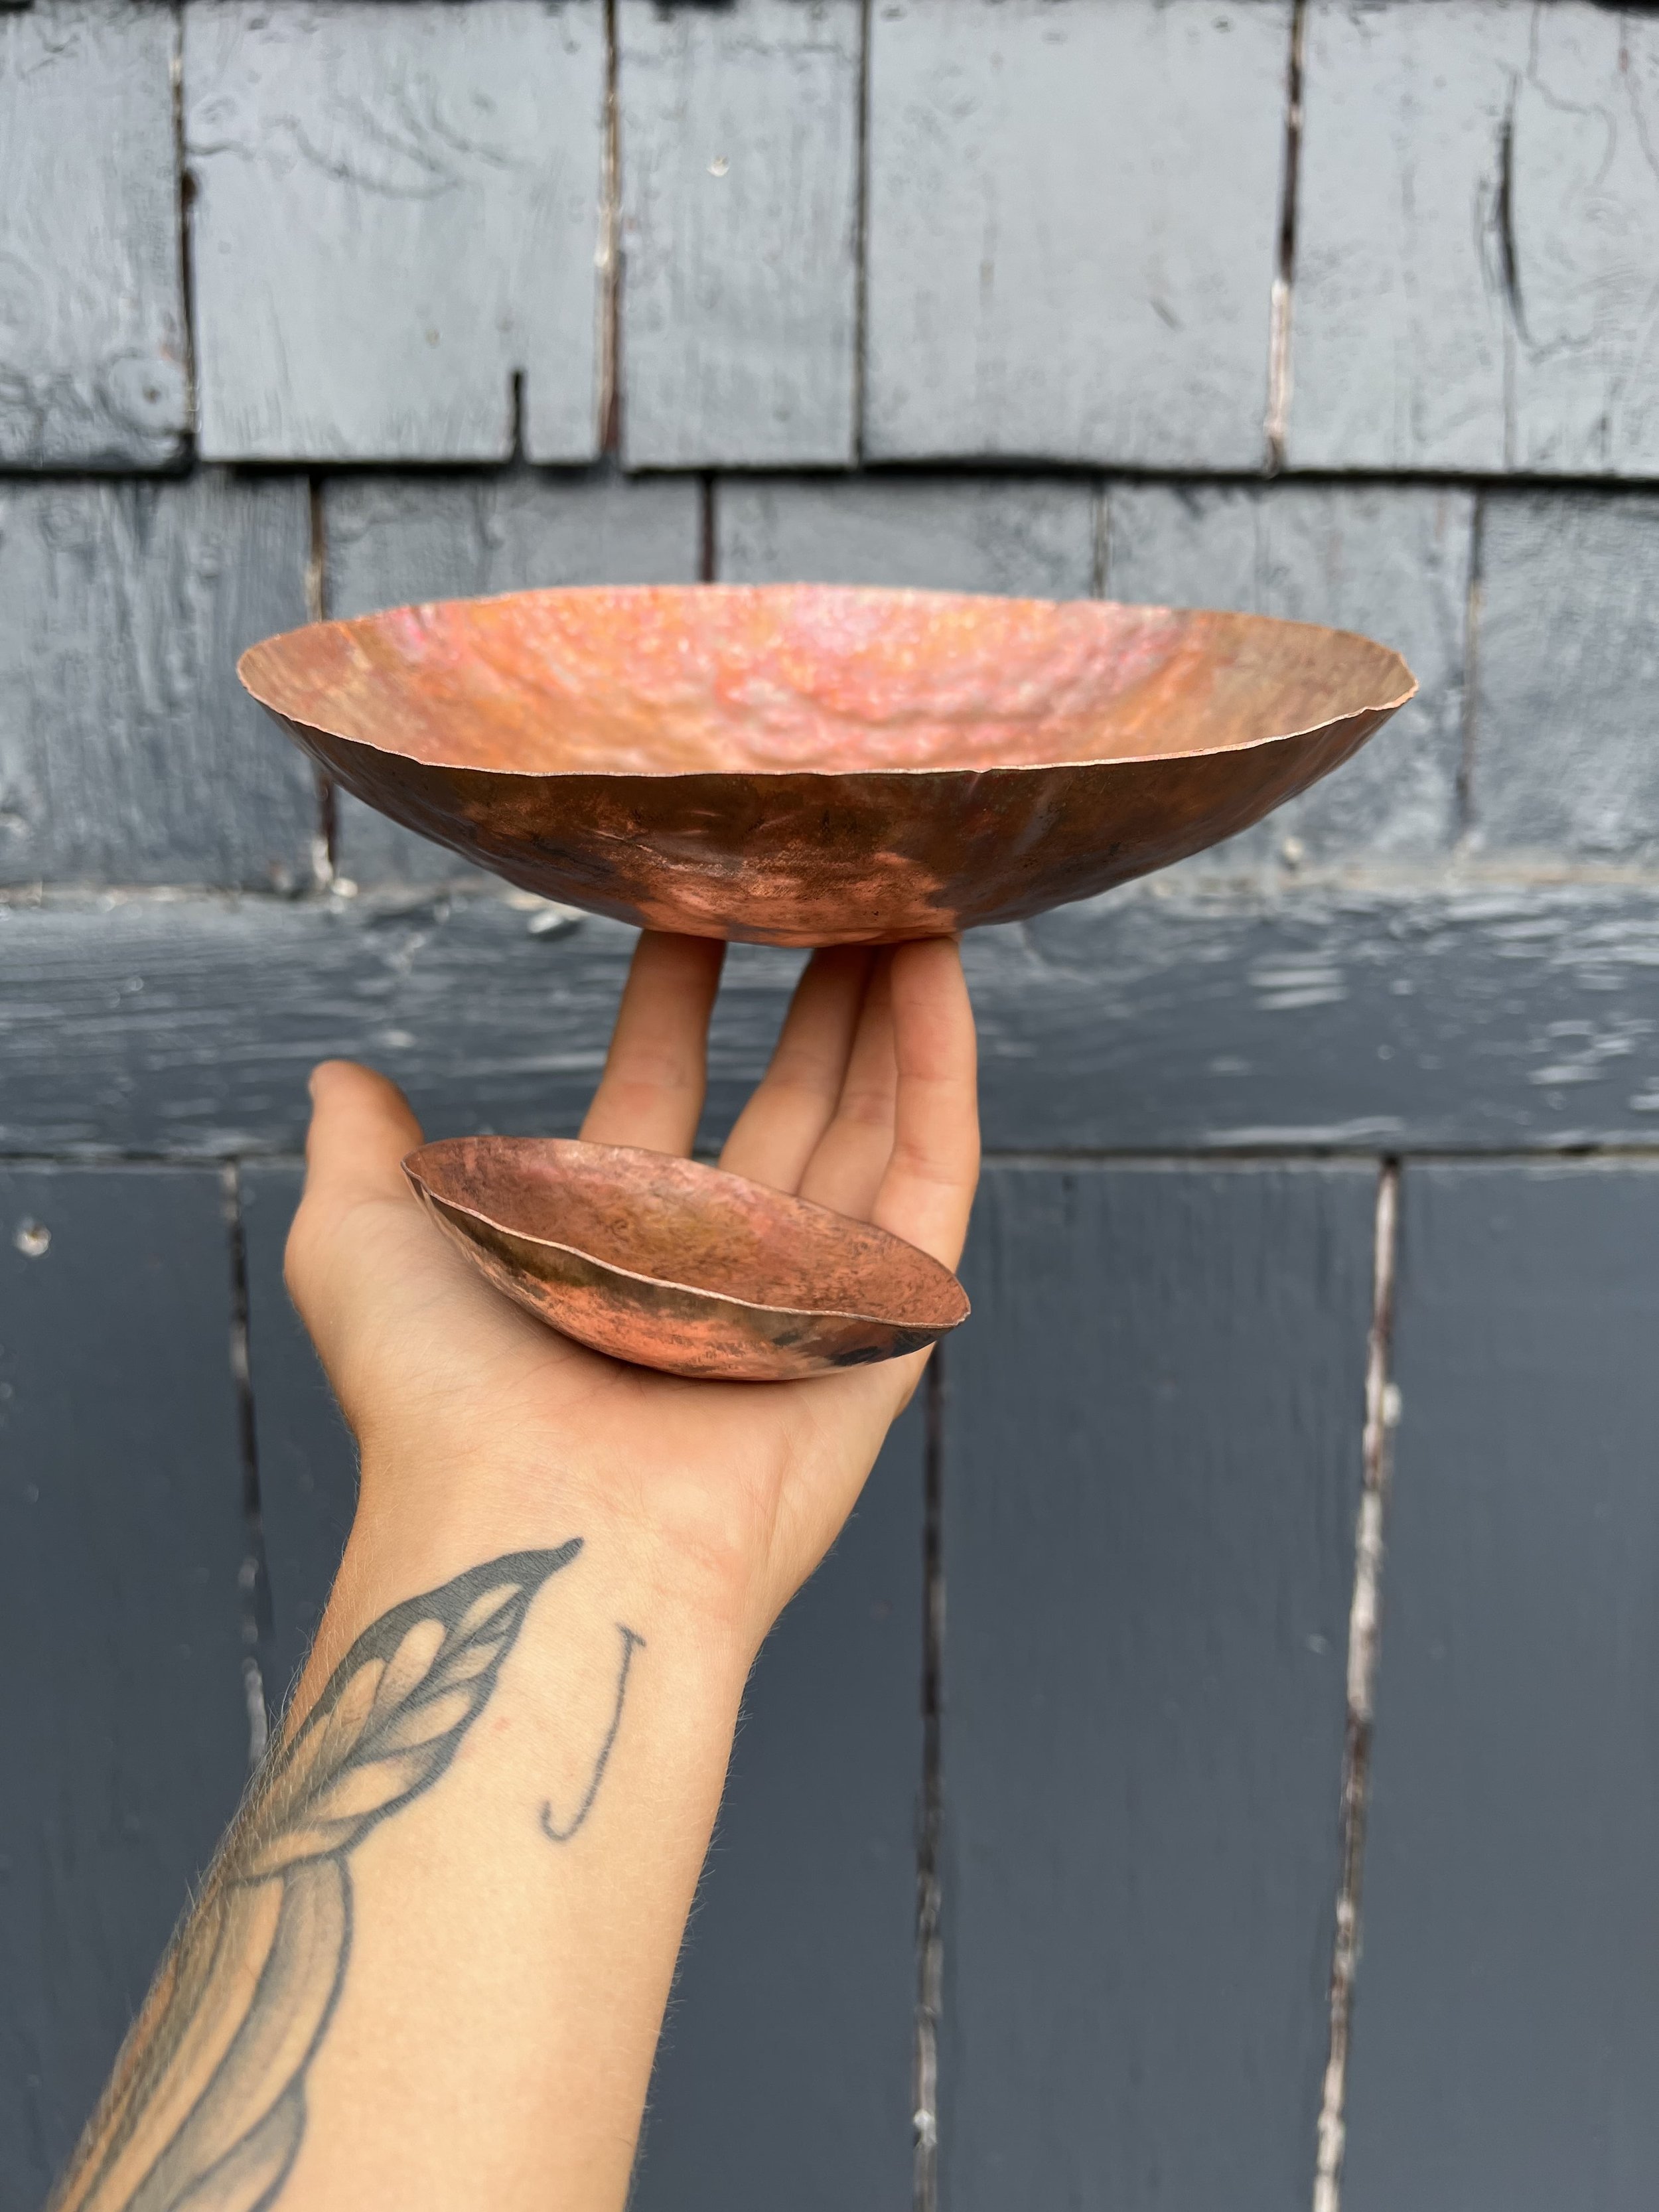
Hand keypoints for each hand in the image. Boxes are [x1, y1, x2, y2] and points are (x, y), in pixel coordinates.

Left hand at [284, 932, 978, 1670]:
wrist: (537, 1526)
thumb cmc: (438, 1402)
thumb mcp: (362, 1246)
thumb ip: (359, 1155)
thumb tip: (337, 1078)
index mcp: (610, 1242)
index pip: (660, 1086)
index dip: (676, 991)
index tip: (691, 891)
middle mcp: (717, 1264)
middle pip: (786, 1095)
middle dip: (812, 986)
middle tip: (830, 879)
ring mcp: (810, 1290)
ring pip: (871, 1117)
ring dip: (890, 1003)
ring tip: (907, 892)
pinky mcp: (886, 1315)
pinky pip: (932, 1171)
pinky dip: (941, 1063)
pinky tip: (938, 961)